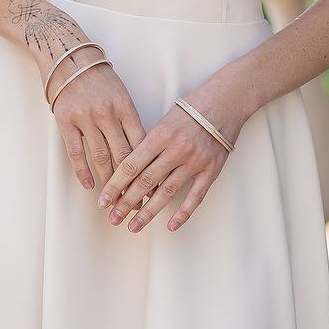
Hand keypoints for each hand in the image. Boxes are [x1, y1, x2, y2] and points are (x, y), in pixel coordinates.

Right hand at [47, 49, 147, 193]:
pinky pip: (76, 151)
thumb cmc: (98, 75)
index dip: (149, 167)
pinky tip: (89, 185)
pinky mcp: (65, 121)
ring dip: (109, 182)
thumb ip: (128, 118)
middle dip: (132, 182)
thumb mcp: (120, 92)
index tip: (155, 187)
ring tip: (115, 201)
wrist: (67, 55)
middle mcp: (107, 113)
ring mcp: (86, 117)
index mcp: (125, 106)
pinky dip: (83, 171)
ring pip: (101, 157)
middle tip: (138, 203)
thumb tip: (141, 150)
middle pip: (123, 154)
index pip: (141, 143)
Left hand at [96, 79, 248, 233]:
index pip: (132, 164)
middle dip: (126, 202)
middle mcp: (177, 148)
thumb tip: (130, 171)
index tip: (103, 200)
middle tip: (111, 219)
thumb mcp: (165, 120)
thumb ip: (149, 144)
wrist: (226, 101)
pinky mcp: (212, 169)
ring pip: (167, 192)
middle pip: (146, 181)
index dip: (115, 184)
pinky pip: (196, 196)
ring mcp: (195, 161)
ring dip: (148, 212)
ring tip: (133, 227)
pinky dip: (183, 213)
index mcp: (161, 134)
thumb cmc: (191, 109)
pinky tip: (170, 226)